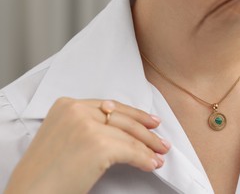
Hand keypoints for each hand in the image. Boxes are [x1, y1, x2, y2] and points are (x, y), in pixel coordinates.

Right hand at [4, 98, 170, 193]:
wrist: (29, 193)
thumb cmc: (45, 172)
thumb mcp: (63, 136)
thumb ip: (87, 124)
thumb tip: (119, 128)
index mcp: (67, 105)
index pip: (110, 106)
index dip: (133, 114)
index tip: (148, 120)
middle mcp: (76, 110)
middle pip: (122, 118)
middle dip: (145, 130)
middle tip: (159, 138)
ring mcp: (87, 126)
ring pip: (129, 135)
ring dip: (148, 146)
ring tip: (159, 154)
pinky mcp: (98, 145)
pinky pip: (130, 151)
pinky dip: (144, 158)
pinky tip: (151, 164)